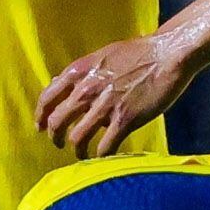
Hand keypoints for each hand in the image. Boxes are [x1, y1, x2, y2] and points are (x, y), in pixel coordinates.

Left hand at [36, 30, 195, 156]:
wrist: (168, 54)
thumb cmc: (138, 53)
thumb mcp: (101, 56)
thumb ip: (81, 73)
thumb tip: (59, 83)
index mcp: (79, 71)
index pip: (47, 97)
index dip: (41, 116)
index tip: (41, 127)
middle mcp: (87, 88)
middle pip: (57, 122)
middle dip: (55, 137)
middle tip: (60, 144)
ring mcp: (106, 105)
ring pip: (77, 138)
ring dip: (77, 150)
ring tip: (82, 154)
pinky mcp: (125, 119)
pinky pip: (104, 146)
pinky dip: (101, 155)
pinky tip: (104, 155)